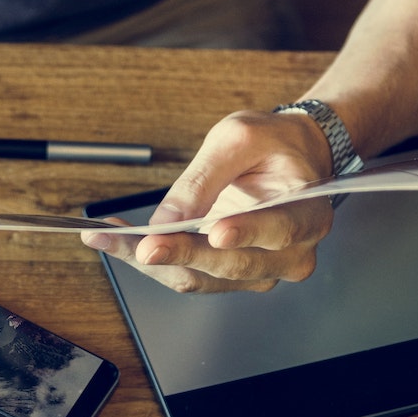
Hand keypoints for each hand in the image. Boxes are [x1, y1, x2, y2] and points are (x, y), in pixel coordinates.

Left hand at [81, 109, 335, 294]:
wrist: (288, 157)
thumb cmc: (271, 143)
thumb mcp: (239, 138)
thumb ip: (205, 178)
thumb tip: (169, 220)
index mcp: (307, 212)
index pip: (277, 229)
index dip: (245, 234)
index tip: (214, 232)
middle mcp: (292, 253)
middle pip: (232, 264)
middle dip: (182, 254)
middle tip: (141, 244)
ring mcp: (264, 270)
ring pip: (204, 278)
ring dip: (154, 262)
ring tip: (110, 238)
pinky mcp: (234, 276)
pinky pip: (191, 276)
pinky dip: (155, 262)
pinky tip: (121, 243)